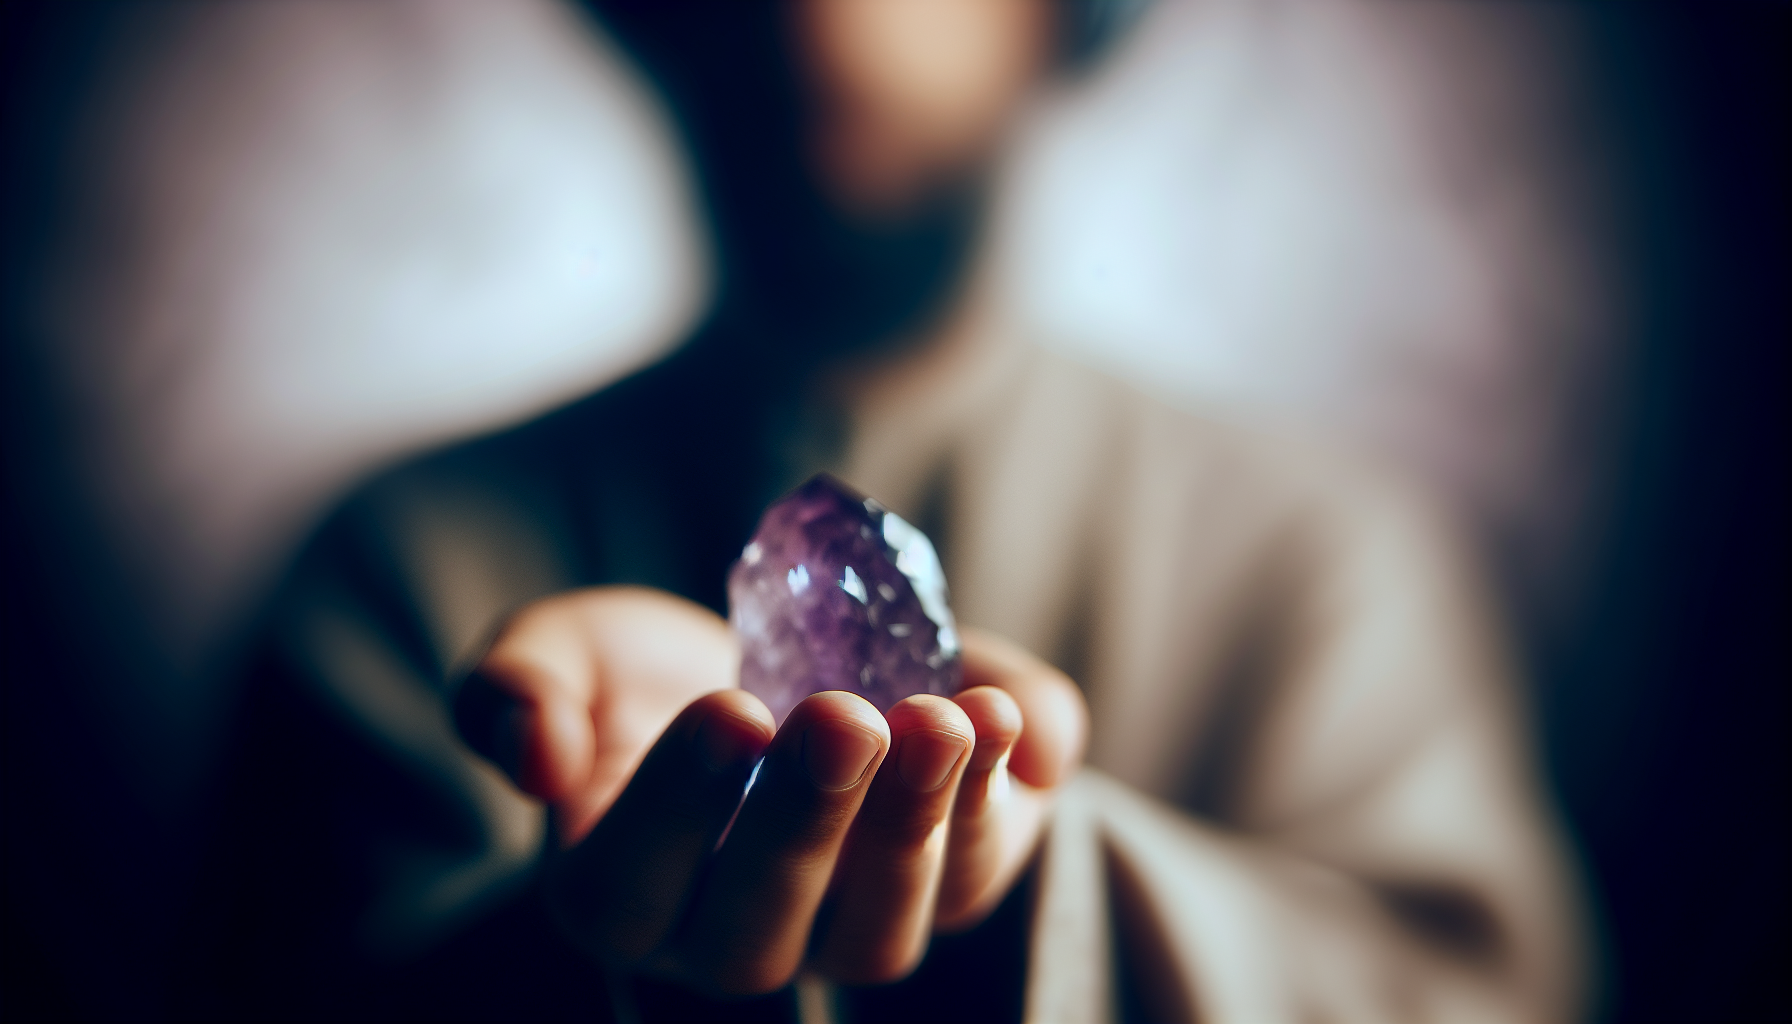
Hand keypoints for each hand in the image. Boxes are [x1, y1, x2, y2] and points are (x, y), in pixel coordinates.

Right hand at [455, 586, 1085, 992]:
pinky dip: (1006, 799)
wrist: (764, 654)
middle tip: (841, 716)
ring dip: (922, 825)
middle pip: (767, 928)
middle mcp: (735, 936)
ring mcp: (851, 919)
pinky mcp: (951, 872)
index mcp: (621, 893)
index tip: (729, 711)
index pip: (631, 891)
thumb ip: (514, 691)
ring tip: (945, 720)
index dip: (679, 813)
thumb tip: (538, 762)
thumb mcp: (560, 651)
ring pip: (884, 928)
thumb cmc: (644, 673)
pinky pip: (986, 870)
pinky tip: (1008, 716)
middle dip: (813, 822)